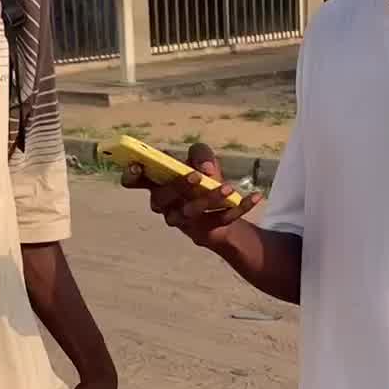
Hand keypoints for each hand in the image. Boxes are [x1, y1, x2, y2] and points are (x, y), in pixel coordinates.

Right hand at [122, 142, 261, 248]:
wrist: (222, 211)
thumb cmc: (204, 180)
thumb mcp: (203, 160)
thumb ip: (201, 155)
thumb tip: (205, 170)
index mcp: (158, 185)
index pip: (134, 181)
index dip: (132, 175)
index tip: (138, 165)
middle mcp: (165, 205)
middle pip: (160, 199)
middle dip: (176, 187)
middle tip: (195, 176)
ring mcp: (183, 221)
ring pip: (190, 213)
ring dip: (208, 199)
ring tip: (228, 188)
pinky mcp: (205, 232)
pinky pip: (222, 221)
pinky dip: (241, 208)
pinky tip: (257, 195)